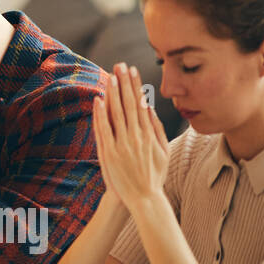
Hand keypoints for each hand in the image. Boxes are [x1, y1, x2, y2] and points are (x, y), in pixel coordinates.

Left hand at [92, 63, 168, 208]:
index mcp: (149, 134)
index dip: (135, 86)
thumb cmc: (154, 175)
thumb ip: (158, 129)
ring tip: (110, 76)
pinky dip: (101, 114)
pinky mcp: (110, 153)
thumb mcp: (164, 151)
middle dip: (124, 83)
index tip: (132, 70)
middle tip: (120, 65)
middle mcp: (136, 137)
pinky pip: (104, 129)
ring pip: (116, 113)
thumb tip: (149, 108)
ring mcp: (122, 144)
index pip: (140, 104)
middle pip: (128, 104)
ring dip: (113, 93)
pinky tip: (99, 100)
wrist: (143, 198)